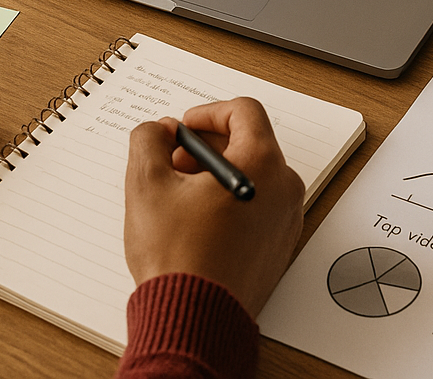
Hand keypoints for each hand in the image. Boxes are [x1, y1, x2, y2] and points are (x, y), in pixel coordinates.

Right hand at [123, 97, 303, 316]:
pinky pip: (258, 204)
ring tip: (180, 196)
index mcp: (262, 164)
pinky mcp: (278, 245)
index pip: (244, 111)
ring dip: (216, 174)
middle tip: (173, 163)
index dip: (207, 112)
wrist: (194, 321)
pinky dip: (230, 200)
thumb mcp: (147, 185)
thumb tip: (159, 131)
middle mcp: (284, 187)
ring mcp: (286, 218)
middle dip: (207, 145)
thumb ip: (150, 141)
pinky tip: (196, 221)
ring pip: (252, 174)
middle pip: (249, 142)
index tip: (184, 128)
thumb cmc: (178, 258)